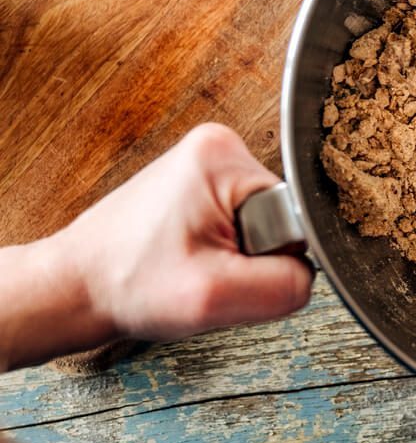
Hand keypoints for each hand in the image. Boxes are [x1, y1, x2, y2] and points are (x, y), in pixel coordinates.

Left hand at [0, 124, 311, 370]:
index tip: (223, 267)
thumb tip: (314, 272)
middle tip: (206, 270)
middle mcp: (218, 146)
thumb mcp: (216, 297)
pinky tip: (190, 259)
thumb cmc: (126, 285)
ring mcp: (208, 163)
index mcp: (223, 155)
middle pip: (281, 218)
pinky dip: (224, 252)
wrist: (74, 291)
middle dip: (251, 258)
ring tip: (193, 266)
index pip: (294, 217)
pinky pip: (244, 226)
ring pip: (264, 226)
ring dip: (237, 257)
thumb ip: (285, 284)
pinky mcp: (200, 184)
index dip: (267, 258)